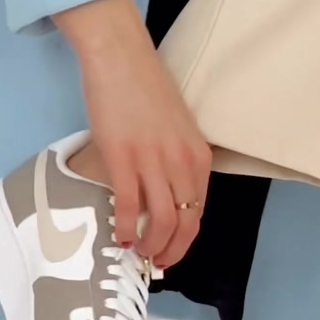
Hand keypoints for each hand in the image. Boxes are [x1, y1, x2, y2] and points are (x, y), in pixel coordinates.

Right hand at [53, 0, 211, 269]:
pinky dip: (126, 228)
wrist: (120, 58)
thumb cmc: (144, 89)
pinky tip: (119, 235)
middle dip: (171, 251)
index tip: (171, 251)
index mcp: (198, 156)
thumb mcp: (175, 129)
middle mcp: (182, 162)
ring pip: (162, 221)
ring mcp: (154, 161)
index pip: (199, 212)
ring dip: (150, 245)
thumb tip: (160, 193)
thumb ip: (174, 161)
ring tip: (137, 251)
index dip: (185, 240)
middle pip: (185, 223)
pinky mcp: (124, 158)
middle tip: (154, 261)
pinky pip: (130, 206)